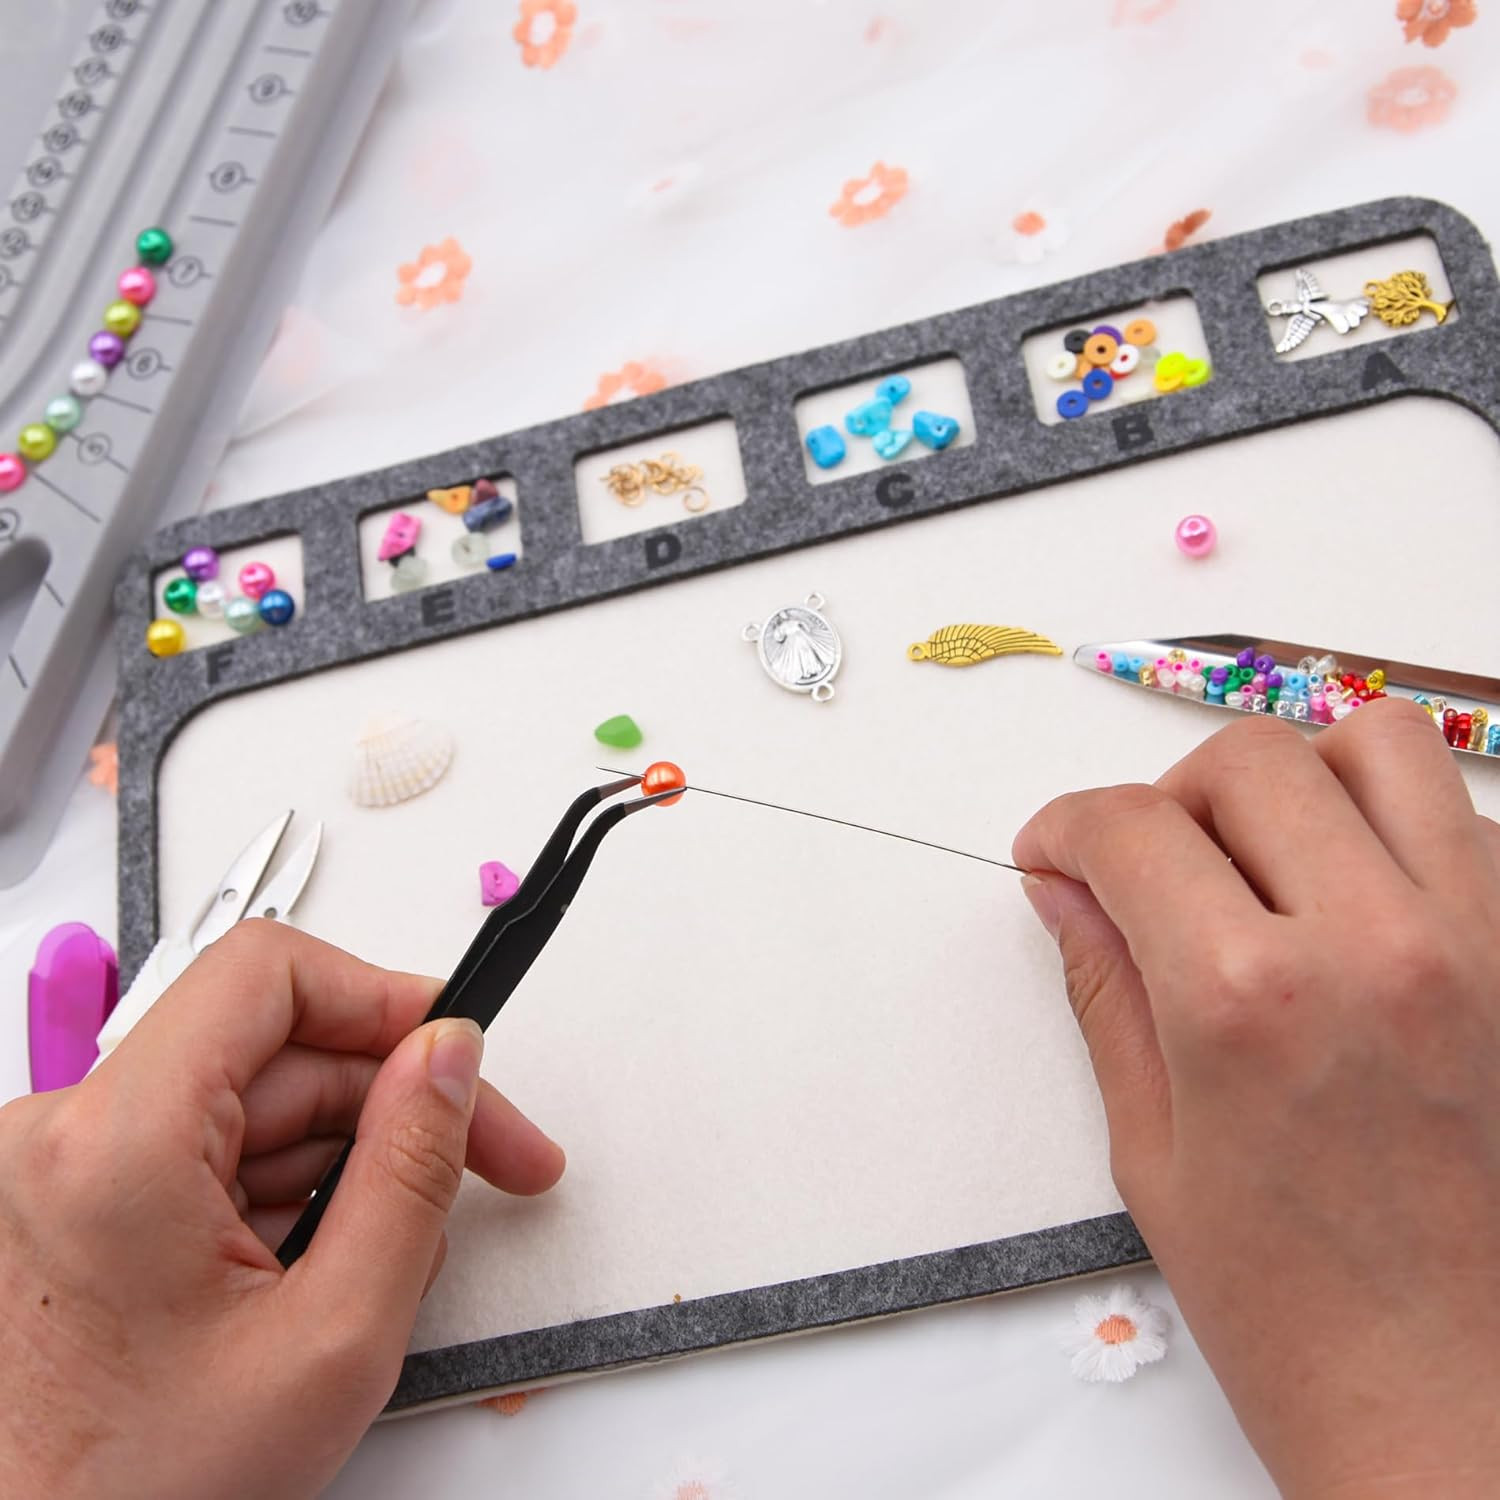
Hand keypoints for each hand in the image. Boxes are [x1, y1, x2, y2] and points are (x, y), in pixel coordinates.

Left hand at [0, 921, 564, 1499]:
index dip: (384, 999)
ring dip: (347, 1161)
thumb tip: (448, 1061)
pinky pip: (216, 1151)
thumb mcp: (331, 1336)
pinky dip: (288, 1194)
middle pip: (280, 1049)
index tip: (456, 1049)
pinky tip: (322, 1267)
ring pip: (258, 1105)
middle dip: (396, 1101)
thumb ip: (410, 1174)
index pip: (270, 973)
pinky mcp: (78, 1202)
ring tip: (389, 1255)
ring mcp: (66, 1168)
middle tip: (491, 1160)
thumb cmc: (137, 1493)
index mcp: (115, 1143)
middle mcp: (67, 1134)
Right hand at [1014, 702, 1499, 1497]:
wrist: (1465, 1411)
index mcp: (1250, 1003)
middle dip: (1168, 795)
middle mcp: (1378, 946)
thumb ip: (1106, 990)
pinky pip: (1469, 819)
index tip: (1056, 852)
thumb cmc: (1306, 1317)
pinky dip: (1395, 825)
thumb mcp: (1156, 1151)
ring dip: (1297, 777)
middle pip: (1249, 757)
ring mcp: (1483, 943)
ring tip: (1263, 854)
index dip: (1067, 827)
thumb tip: (1067, 891)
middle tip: (1149, 865)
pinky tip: (1354, 902)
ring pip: (1379, 743)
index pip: (1131, 827)